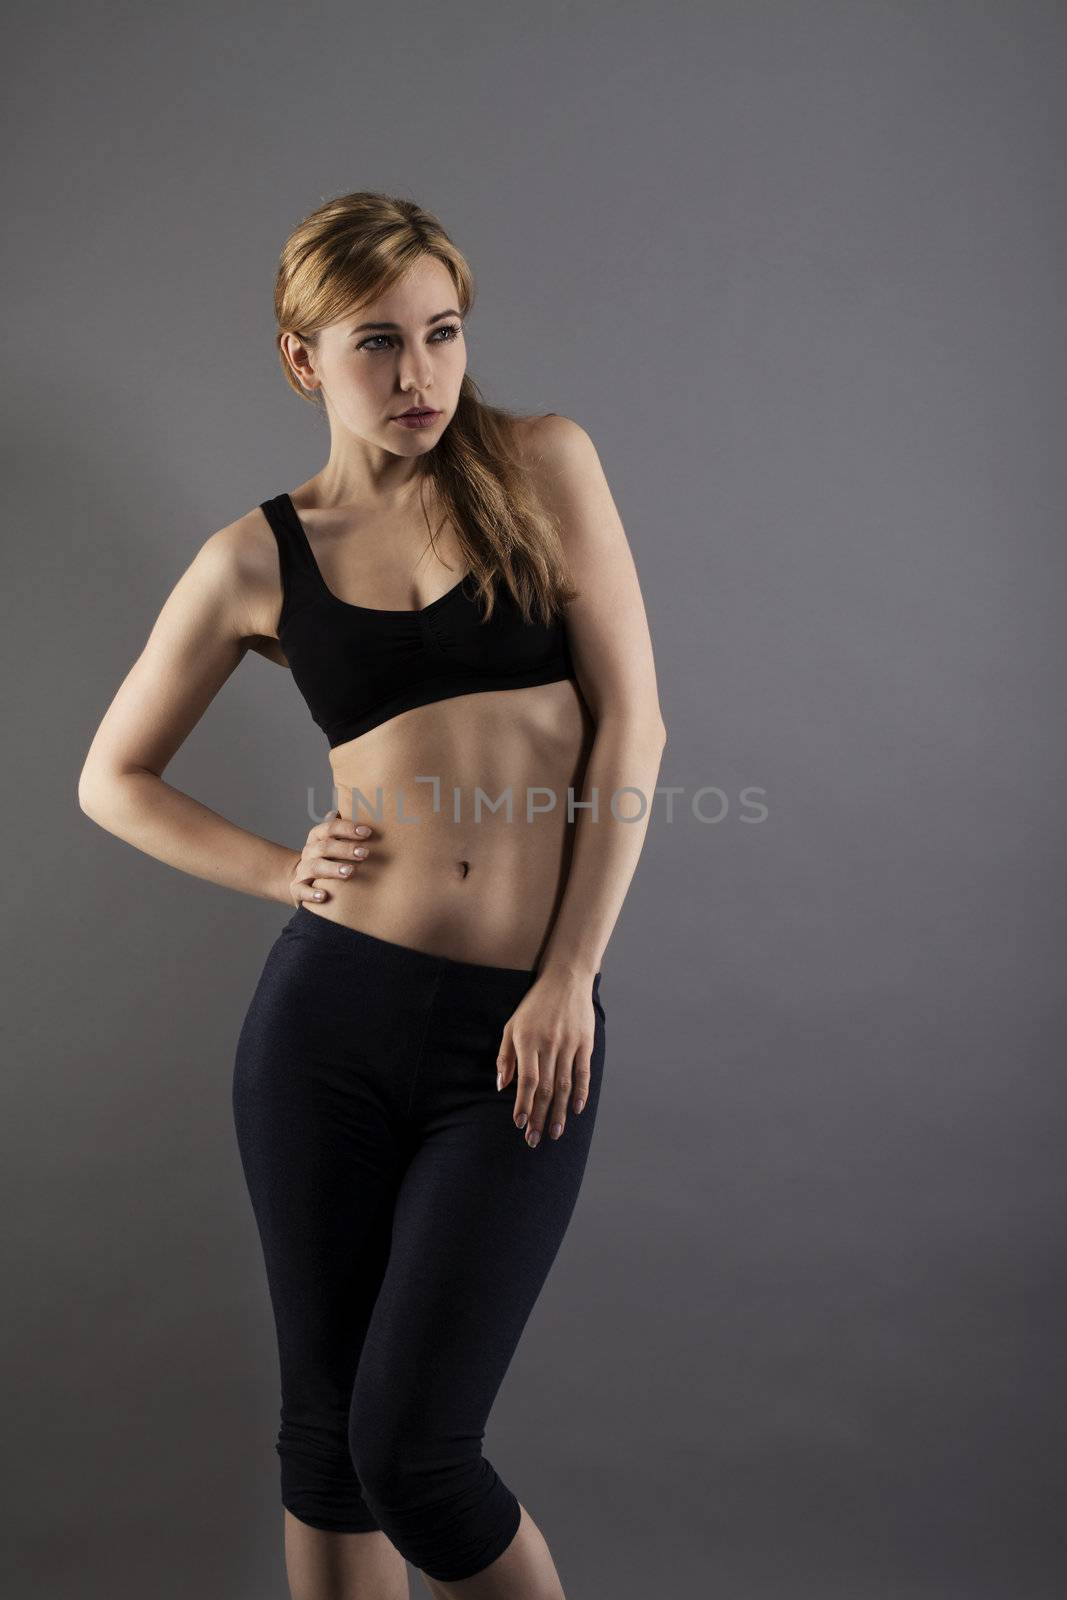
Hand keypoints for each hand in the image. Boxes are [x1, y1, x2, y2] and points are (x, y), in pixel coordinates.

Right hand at [283, 809, 375, 906]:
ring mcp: (303, 870)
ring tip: (350, 872)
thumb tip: (363, 804)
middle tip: (365, 853)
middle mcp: (309, 852)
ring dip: (333, 869)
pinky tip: (324, 896)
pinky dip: (311, 894)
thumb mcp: (337, 841)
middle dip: (345, 849)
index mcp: (318, 837)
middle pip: (325, 847)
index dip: (348, 828)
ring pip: (315, 867)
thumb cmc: (330, 858)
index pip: (330, 827)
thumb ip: (347, 827)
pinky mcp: (297, 889)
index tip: (367, 832)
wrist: (304, 881)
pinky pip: (301, 891)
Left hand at [495, 971, 595, 1147]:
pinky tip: (577, 1109)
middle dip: (539, 1116)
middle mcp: (549, 1045)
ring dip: (560, 1112)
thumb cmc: (534, 1004)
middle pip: (546, 1088)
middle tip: (534, 1139)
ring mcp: (569, 1044)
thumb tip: (501, 1086)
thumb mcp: (512, 1025)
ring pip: (564, 1085)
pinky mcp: (586, 1043)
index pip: (527, 1079)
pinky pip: (583, 1073)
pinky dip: (581, 1092)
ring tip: (555, 1133)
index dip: (523, 1103)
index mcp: (528, 1041)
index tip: (519, 1123)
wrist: (566, 979)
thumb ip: (505, 1056)